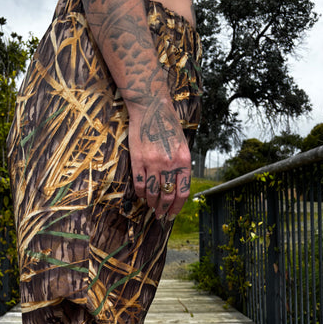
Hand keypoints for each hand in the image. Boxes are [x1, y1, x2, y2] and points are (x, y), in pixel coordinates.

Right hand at [127, 94, 190, 219]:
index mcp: (184, 161)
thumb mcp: (182, 146)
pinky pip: (139, 184)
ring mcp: (153, 163)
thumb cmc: (168, 127)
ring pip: (152, 193)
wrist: (151, 108)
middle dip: (164, 210)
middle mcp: (170, 164)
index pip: (183, 192)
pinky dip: (140, 193)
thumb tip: (177, 189)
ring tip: (151, 206)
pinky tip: (142, 195)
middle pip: (167, 196)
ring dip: (152, 203)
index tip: (173, 215)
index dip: (177, 207)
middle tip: (160, 215)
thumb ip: (181, 167)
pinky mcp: (138, 160)